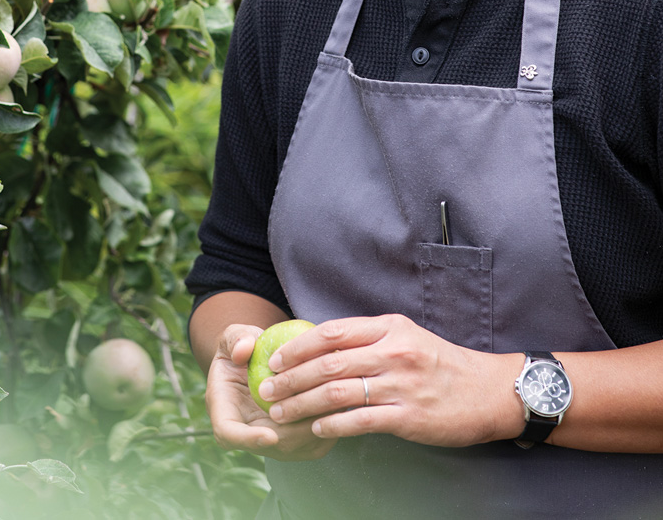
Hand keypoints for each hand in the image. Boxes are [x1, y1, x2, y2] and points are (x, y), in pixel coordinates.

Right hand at [205, 323, 336, 461]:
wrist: (257, 360)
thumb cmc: (243, 347)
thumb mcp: (234, 336)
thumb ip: (236, 340)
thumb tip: (244, 349)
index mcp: (224, 410)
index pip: (229, 434)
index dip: (248, 439)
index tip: (269, 435)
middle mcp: (247, 432)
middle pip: (273, 446)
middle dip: (298, 431)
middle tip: (321, 409)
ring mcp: (271, 440)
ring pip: (297, 448)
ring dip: (317, 428)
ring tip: (336, 403)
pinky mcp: (293, 440)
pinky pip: (313, 444)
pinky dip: (327, 427)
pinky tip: (340, 405)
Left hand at [257, 314, 523, 447]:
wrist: (488, 391)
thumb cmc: (442, 364)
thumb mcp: (408, 337)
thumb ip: (371, 339)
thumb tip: (324, 346)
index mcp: (389, 328)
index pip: (333, 332)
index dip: (299, 346)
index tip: (276, 357)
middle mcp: (392, 351)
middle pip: (328, 363)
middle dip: (291, 377)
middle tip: (267, 388)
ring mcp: (400, 384)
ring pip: (337, 392)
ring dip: (302, 403)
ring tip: (281, 412)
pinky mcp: (408, 416)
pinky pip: (360, 420)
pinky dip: (333, 425)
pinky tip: (317, 429)